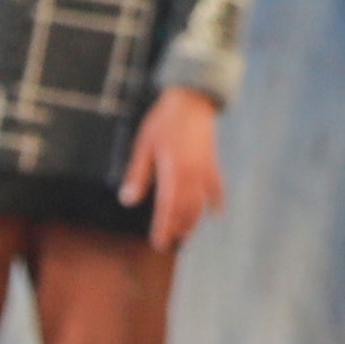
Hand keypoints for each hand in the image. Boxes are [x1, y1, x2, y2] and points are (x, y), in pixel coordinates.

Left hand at [124, 87, 226, 252]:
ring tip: (185, 234)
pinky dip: (216, 202)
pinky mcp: (212, 163)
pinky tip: (216, 213)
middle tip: (169, 243)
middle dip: (177, 229)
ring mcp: (204, 171)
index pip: (167, 208)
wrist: (191, 100)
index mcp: (172, 172)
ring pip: (200, 203)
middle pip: (185, 210)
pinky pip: (216, 188)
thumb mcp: (144, 146)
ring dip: (193, 221)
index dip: (163, 228)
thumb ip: (137, 175)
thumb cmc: (164, 121)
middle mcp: (191, 176)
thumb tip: (128, 200)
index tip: (158, 243)